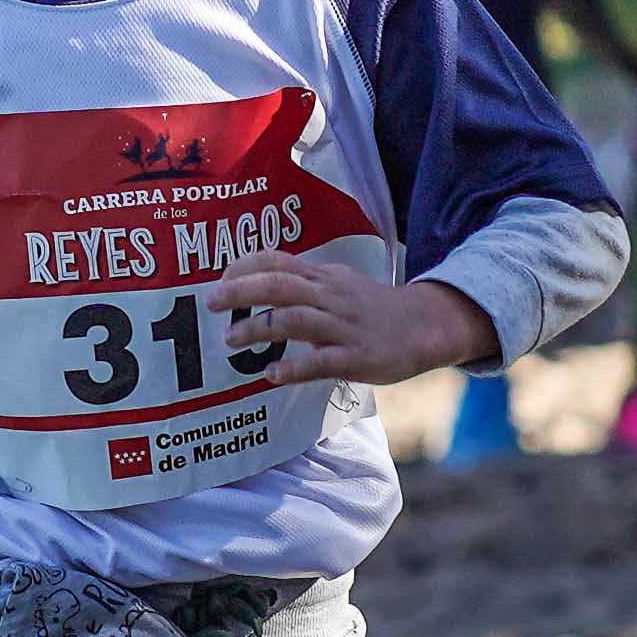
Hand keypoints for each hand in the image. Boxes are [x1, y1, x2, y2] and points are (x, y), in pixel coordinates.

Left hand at [207, 258, 494, 391]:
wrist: (425, 328)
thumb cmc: (373, 309)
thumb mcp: (339, 285)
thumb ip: (303, 284)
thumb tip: (256, 283)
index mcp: (325, 278)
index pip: (279, 261)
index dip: (246, 267)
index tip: (220, 277)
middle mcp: (331, 297)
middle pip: (281, 285)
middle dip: (242, 291)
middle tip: (211, 303)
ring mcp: (344, 327)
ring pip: (295, 320)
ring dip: (259, 328)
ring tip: (230, 340)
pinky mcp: (357, 358)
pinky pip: (320, 362)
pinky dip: (293, 368)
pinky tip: (271, 375)